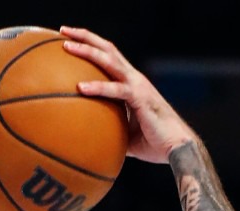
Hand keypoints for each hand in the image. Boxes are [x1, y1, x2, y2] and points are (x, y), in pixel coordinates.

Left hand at [61, 26, 194, 163]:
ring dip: (87, 50)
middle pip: (107, 49)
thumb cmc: (155, 145)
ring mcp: (138, 85)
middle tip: (62, 31)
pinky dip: (98, 87)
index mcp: (131, 83)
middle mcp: (134, 78)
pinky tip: (80, 87)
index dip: (91, 46)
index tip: (70, 42)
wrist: (176, 149)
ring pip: (109, 60)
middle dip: (85, 37)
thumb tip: (91, 141)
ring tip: (66, 46)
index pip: (109, 58)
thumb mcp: (126, 137)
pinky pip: (116, 90)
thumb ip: (110, 131)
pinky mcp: (140, 97)